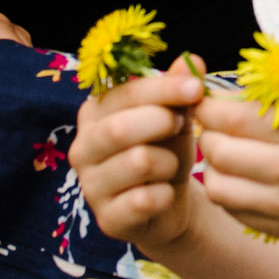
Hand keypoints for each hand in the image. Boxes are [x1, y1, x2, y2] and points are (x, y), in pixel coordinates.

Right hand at [70, 68, 206, 248]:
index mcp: (94, 114)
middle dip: (162, 123)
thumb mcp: (177, 117)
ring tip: (172, 166)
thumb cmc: (167, 150)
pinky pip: (144, 200)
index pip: (125, 93)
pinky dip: (166, 194)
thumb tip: (192, 59)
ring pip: (137, 162)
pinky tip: (166, 193)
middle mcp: (82, 147)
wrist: (168, 205)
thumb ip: (179, 89)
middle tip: (183, 127)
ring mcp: (90, 185)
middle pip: (120, 128)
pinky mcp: (106, 219)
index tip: (196, 88)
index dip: (163, 88)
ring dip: (168, 162)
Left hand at [193, 96, 278, 243]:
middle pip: (220, 150)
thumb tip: (213, 96)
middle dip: (207, 135)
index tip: (204, 103)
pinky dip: (226, 190)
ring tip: (223, 155)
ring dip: (212, 166)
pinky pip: (232, 209)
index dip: (208, 108)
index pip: (234, 116)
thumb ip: (271, 105)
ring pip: (217, 185)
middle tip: (212, 128)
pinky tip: (238, 178)